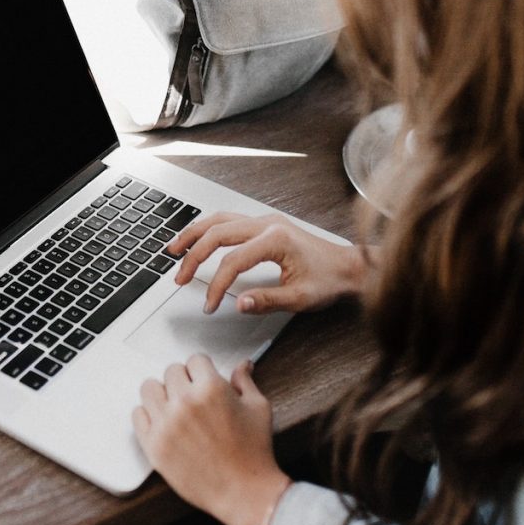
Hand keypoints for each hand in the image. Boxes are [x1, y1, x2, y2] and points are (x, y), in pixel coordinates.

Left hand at [132, 355, 290, 524]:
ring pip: (149, 388)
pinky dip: (148, 415)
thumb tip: (243, 365)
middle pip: (171, 371)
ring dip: (162, 394)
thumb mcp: (258, 408)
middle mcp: (185, 402)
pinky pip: (138, 415)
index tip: (204, 379)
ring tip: (175, 406)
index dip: (203, 370)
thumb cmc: (254, 452)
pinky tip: (163, 422)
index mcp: (211, 388)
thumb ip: (245, 382)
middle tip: (193, 396)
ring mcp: (166, 424)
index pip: (195, 359)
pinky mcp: (153, 445)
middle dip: (184, 380)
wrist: (244, 493)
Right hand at [169, 212, 370, 314]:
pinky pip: (228, 220)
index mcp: (276, 240)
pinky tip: (197, 239)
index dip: (216, 285)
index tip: (210, 304)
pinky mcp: (265, 224)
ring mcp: (265, 220)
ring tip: (174, 250)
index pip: (232, 261)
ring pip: (219, 220)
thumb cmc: (330, 280)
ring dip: (194, 234)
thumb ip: (267, 301)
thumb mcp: (300, 298)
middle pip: (217, 233)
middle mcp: (267, 224)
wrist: (349, 266)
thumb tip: (239, 303)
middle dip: (194, 256)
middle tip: (179, 278)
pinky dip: (208, 229)